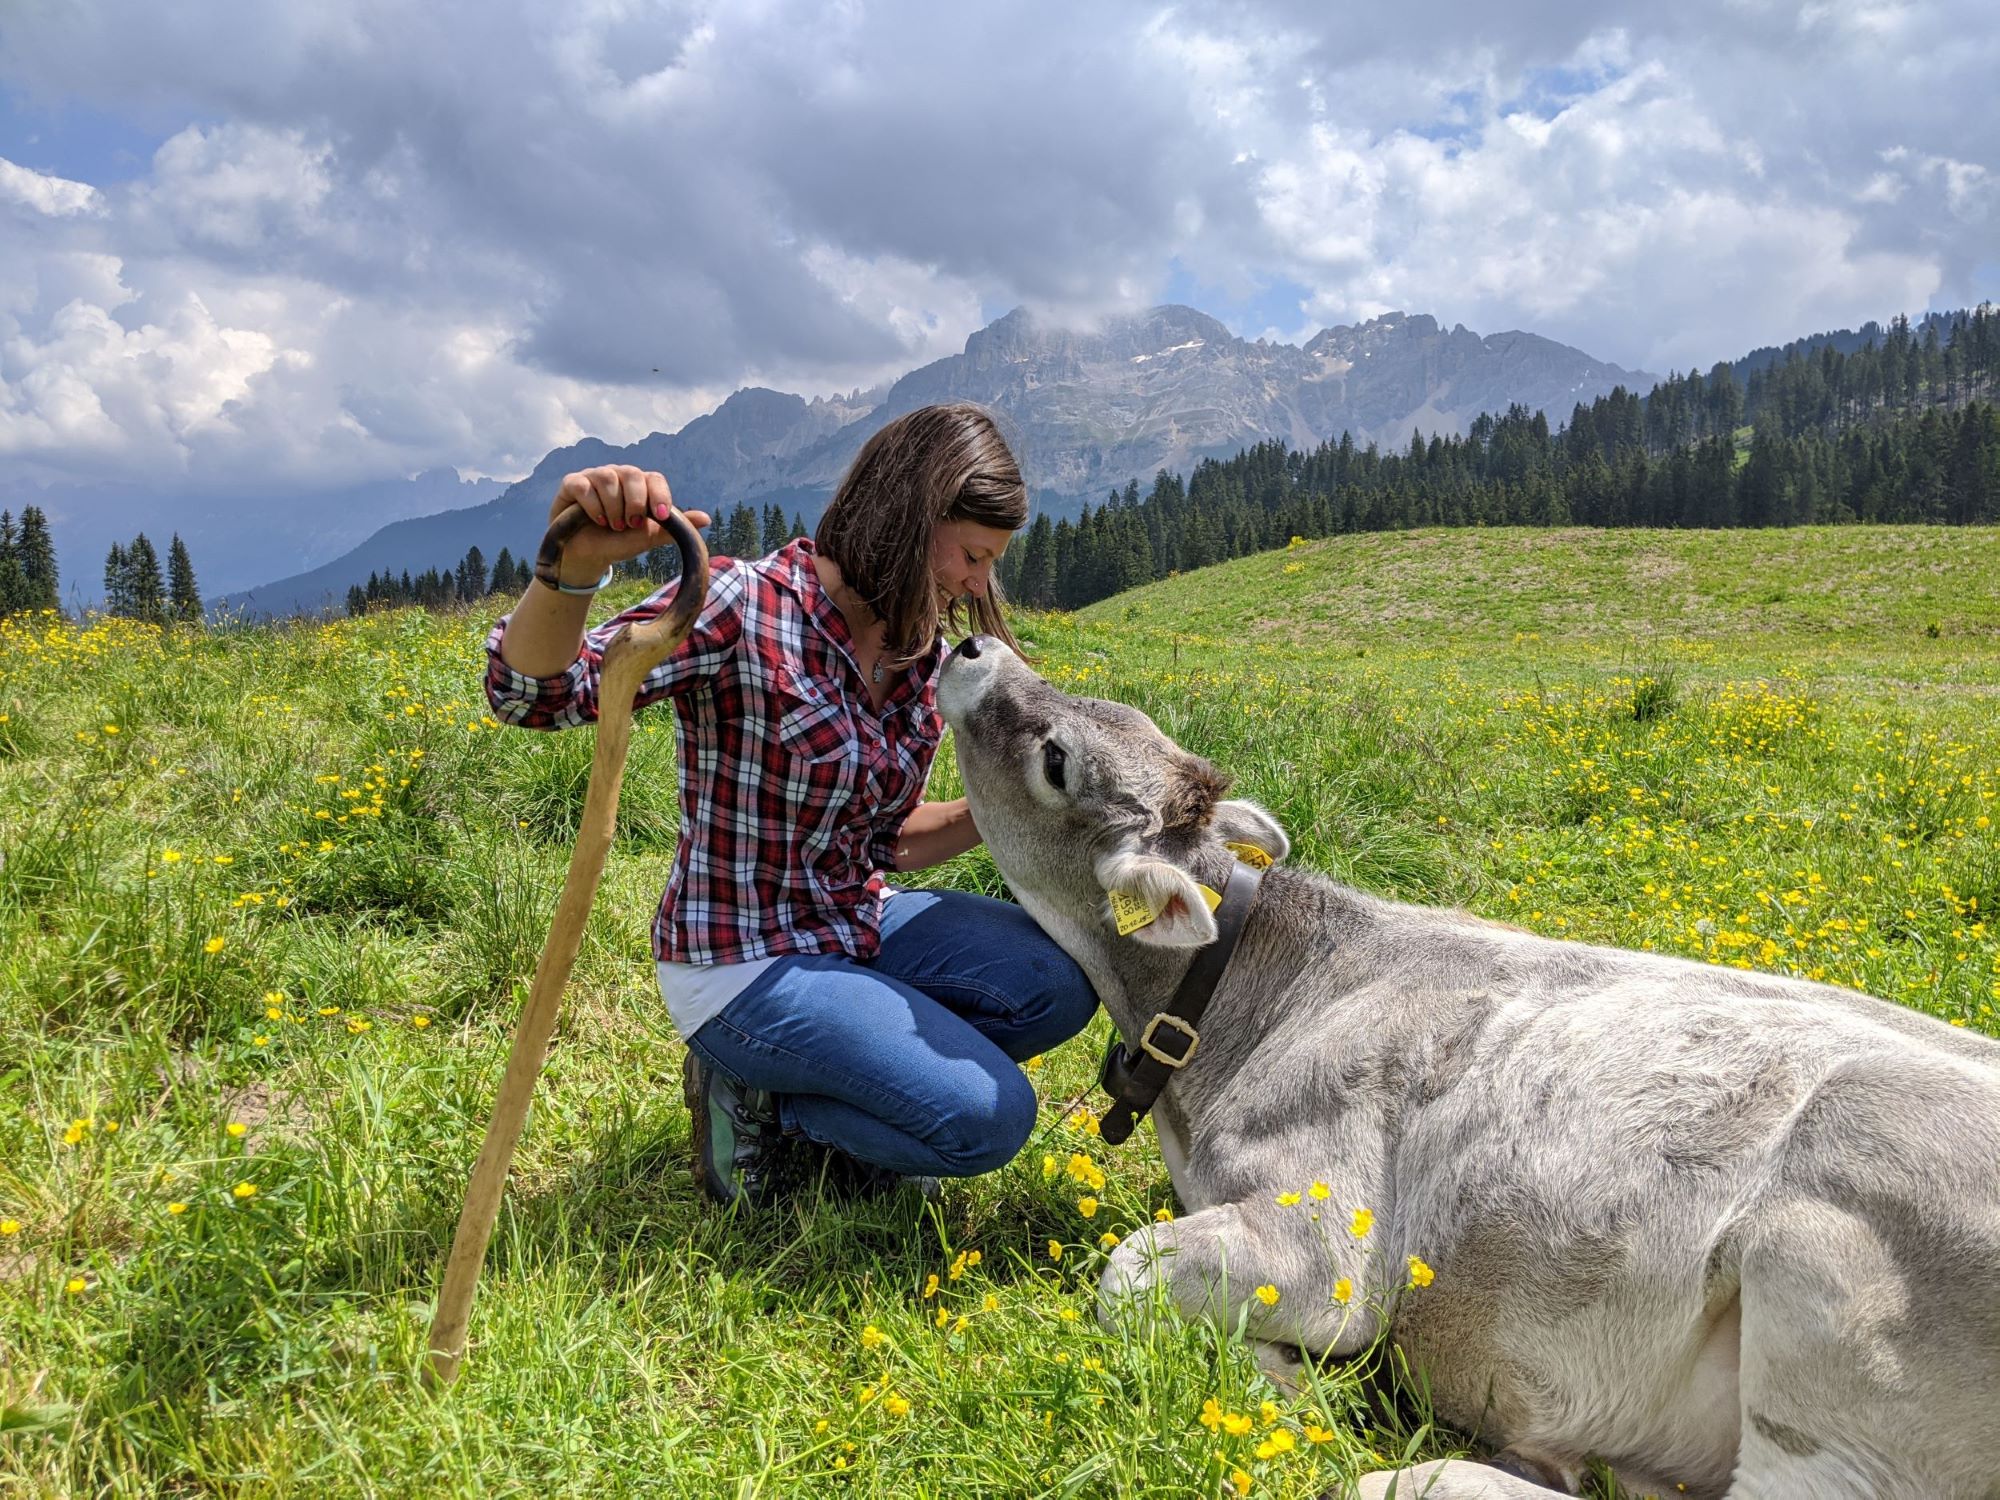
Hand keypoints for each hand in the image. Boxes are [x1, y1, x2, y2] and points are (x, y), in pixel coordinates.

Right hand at [546, 466, 711, 585]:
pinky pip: (584, 485)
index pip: (655, 479)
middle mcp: (618, 476)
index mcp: (639, 486)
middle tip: (631, 525)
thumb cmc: (619, 543)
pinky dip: (591, 505)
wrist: (587, 556)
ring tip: (612, 525)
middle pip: (633, 474)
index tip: (659, 516)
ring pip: (608, 478)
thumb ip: (673, 528)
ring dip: (613, 508)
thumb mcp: (647, 537)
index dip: (659, 495)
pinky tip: (594, 520)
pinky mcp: (572, 483)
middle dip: (635, 502)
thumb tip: (706, 519)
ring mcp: (594, 476)